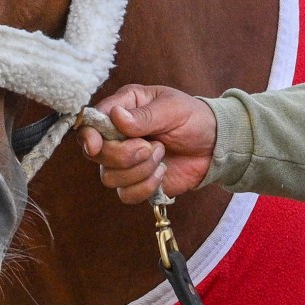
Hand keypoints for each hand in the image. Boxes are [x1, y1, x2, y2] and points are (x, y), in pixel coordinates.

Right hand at [79, 84, 217, 202]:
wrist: (215, 145)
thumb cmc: (194, 119)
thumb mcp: (172, 109)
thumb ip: (144, 115)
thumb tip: (116, 117)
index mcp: (122, 109)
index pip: (89, 123)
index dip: (88, 136)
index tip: (96, 145)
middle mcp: (117, 136)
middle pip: (96, 155)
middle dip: (124, 154)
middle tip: (152, 146)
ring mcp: (125, 162)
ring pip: (109, 178)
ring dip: (139, 170)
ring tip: (162, 154)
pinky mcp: (137, 183)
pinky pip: (126, 195)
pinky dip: (145, 187)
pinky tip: (162, 173)